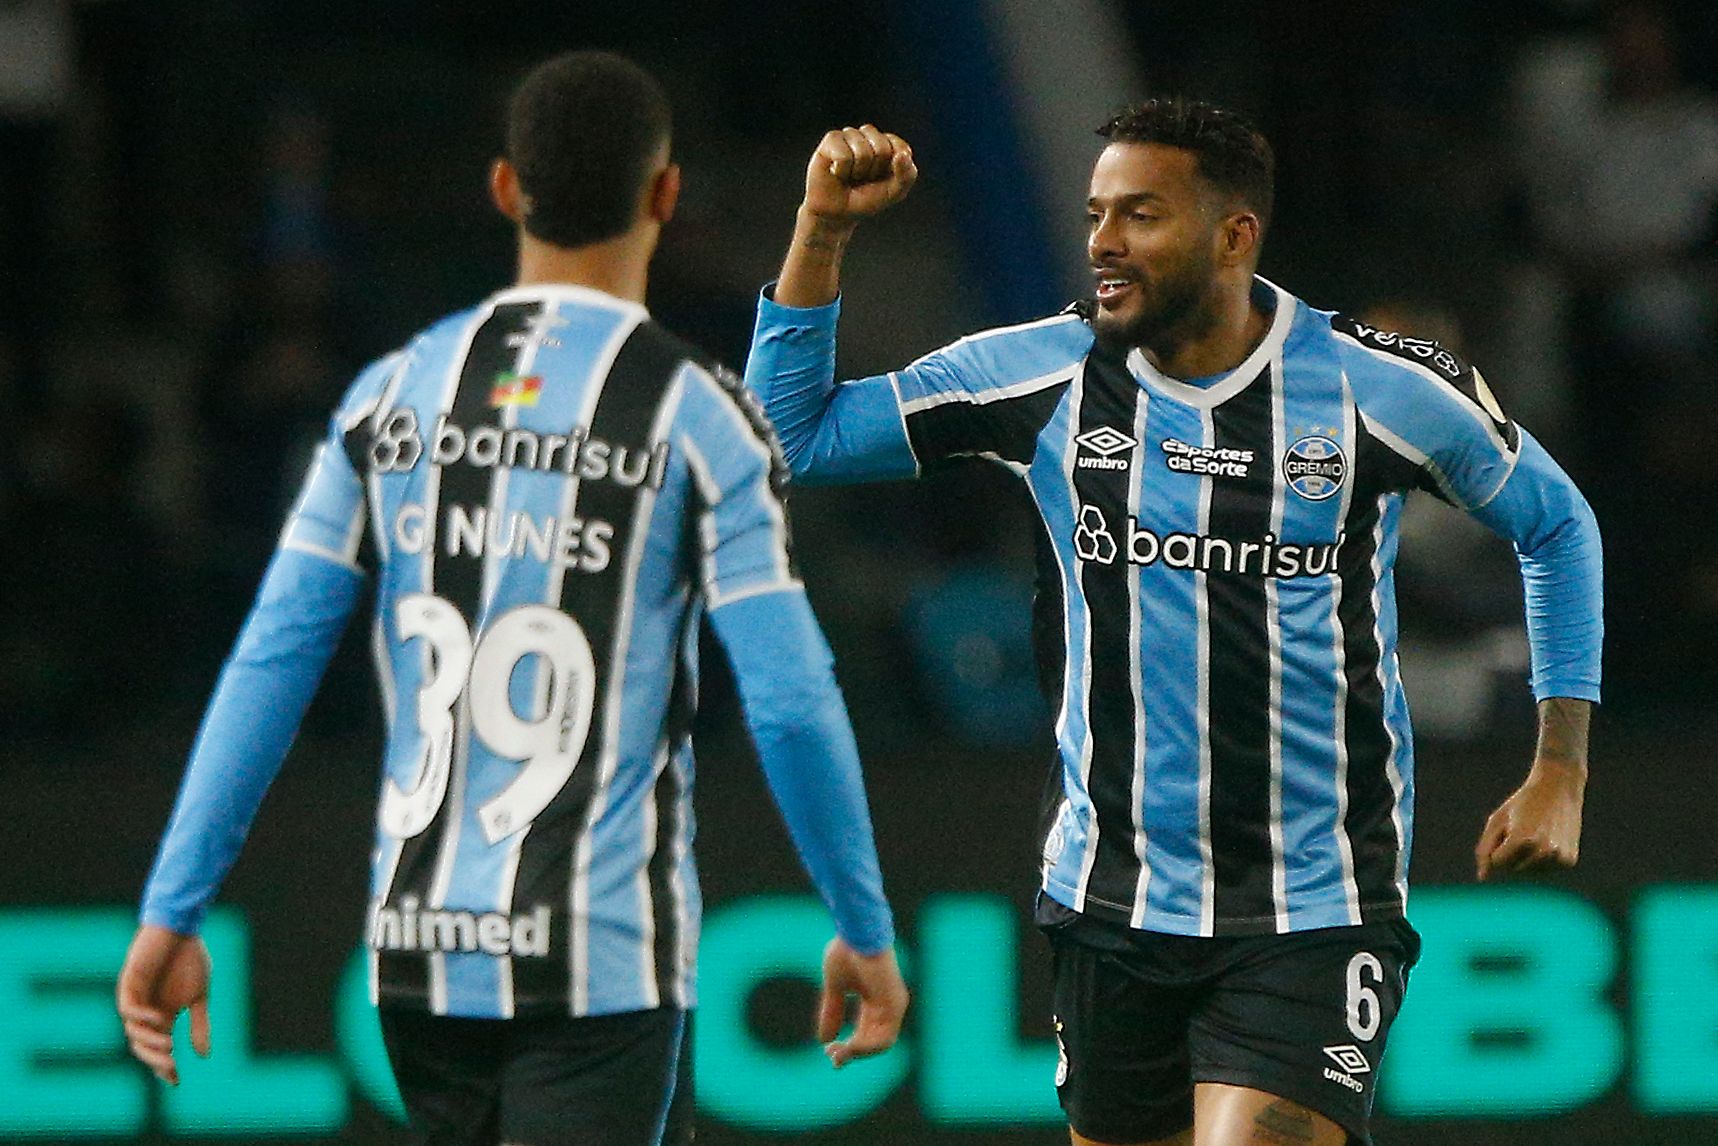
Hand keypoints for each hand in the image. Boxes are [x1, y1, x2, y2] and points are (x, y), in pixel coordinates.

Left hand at [116, 924, 211, 1084]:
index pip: (158, 1049)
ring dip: (149, 1041)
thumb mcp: (200, 996)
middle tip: (171, 1066)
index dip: (164, 1067)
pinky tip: (158, 1019)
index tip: (176, 1081)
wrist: (181, 928)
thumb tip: (204, 1056)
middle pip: (143, 1046)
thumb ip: (200, 1024)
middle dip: (156, 1059)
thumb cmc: (190, 958)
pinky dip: (140, 1017)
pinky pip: (127, 1008)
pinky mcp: (129, 983)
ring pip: (133, 1031)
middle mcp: (145, 1012)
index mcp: (162, 1016)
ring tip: (169, 1043)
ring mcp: (136, 999)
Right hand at [800, 125, 916, 225]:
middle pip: (882, 148)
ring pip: (862, 152)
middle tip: (863, 178)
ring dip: (857, 172)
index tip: (882, 179)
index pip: (901, 148)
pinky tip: (836, 172)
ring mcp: (851, 135)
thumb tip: (902, 155)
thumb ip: (907, 175)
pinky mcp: (832, 139)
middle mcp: (869, 136)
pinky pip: (844, 155)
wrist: (837, 213)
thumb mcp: (894, 192)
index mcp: (888, 144)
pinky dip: (842, 170)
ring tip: (849, 175)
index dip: (893, 170)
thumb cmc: (865, 200)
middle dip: (874, 170)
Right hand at [816, 936, 907, 1068]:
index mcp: (874, 1000)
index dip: (848, 1046)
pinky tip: (849, 1047)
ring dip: (858, 1053)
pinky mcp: (895, 1004)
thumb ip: (831, 1011)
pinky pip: (885, 1038)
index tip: (828, 1051)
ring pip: (881, 1044)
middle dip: (851, 1052)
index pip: (865, 1032)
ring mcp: (894, 1005)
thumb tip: (824, 1040)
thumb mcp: (835, 988)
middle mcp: (887, 1005)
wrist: (857, 933)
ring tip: (838, 1054)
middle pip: (873, 1041)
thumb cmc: (847, 951)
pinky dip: (866, 1047)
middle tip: (832, 1058)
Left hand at [1475, 757, 1585, 880]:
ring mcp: (1558, 857)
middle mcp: (1543, 851)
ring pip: (1529, 872)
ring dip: (1526, 858)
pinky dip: (1542, 860)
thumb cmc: (1523, 804)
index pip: (1497, 862)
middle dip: (1512, 853)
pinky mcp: (1569, 861)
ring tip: (1536, 833)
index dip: (1498, 846)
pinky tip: (1548, 840)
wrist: (1559, 788)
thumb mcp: (1497, 820)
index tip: (1508, 828)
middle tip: (1525, 828)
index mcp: (1522, 839)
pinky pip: (1545, 870)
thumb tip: (1482, 877)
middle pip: (1512, 869)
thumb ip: (1485, 849)